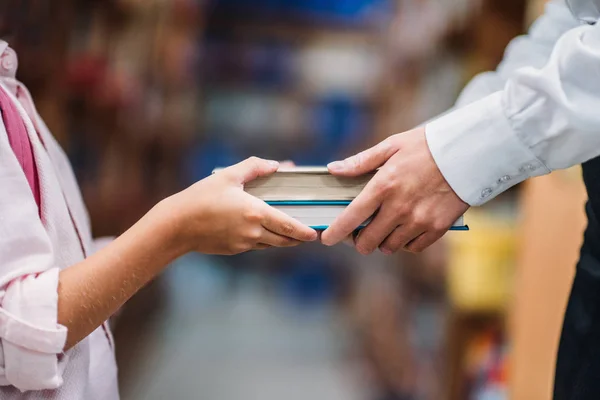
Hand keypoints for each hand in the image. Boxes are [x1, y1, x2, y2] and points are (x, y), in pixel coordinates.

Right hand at [166, 157, 317, 254]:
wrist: (176, 225)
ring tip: (288, 233)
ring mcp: (243, 244)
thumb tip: (275, 165)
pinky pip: (256, 246)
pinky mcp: (234, 250)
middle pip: (284, 240)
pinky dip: (264, 241)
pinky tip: (262, 232)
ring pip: (271, 245)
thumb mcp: (228, 175)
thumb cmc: (201, 197)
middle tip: (307, 234)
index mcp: (255, 213)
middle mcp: (253, 232)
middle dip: (298, 238)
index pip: (288, 226)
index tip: (314, 234)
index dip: (304, 232)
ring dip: (282, 240)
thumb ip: (254, 167)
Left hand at [321, 127, 468, 253]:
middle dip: (359, 241)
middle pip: (368, 242)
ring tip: (385, 227)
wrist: (470, 151)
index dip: (335, 233)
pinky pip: (413, 247)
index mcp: (383, 186)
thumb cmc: (427, 146)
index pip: (351, 218)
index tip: (327, 238)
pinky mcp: (438, 228)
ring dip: (383, 241)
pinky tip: (405, 229)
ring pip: (390, 247)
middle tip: (360, 233)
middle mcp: (399, 208)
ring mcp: (419, 220)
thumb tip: (334, 169)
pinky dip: (406, 243)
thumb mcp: (391, 146)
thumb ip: (361, 162)